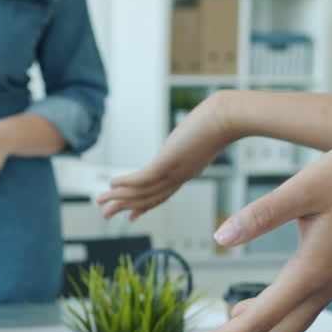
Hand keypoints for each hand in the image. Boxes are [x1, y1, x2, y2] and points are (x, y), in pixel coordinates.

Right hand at [96, 95, 233, 220]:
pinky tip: (112, 184)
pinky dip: (126, 184)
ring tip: (100, 201)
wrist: (232, 115)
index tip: (131, 215)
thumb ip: (196, 134)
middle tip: (105, 215)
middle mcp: (181, 175)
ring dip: (118, 198)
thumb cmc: (223, 117)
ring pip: (143, 191)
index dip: (144, 205)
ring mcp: (175, 170)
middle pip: (149, 198)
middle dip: (125, 207)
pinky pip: (143, 177)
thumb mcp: (204, 130)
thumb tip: (199, 125)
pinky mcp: (169, 161)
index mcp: (188, 170)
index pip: (162, 193)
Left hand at [188, 141, 331, 331]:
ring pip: (284, 331)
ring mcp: (328, 284)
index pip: (259, 320)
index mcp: (310, 272)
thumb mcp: (305, 187)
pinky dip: (265, 324)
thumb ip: (261, 213)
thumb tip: (220, 237)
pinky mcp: (330, 275)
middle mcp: (320, 288)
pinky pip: (294, 313)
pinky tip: (241, 314)